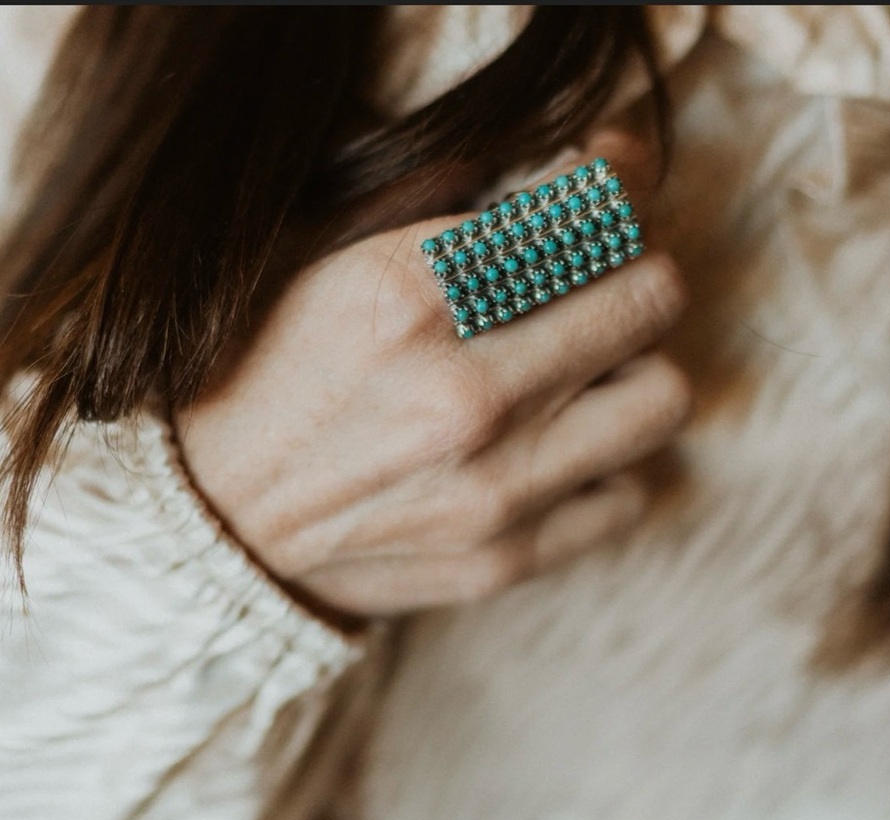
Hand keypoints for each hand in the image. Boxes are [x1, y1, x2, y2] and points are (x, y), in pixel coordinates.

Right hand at [173, 132, 688, 619]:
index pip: (591, 211)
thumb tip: (581, 175)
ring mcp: (493, 489)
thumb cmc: (266, 376)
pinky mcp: (505, 559)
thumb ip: (455, 210)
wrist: (211, 523)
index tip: (605, 190)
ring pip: (663, 396)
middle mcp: (466, 395)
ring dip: (638, 368)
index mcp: (412, 294)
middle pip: (653, 296)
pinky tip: (561, 453)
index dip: (618, 185)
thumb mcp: (331, 260)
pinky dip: (609, 465)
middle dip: (638, 270)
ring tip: (588, 373)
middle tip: (603, 282)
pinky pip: (629, 494)